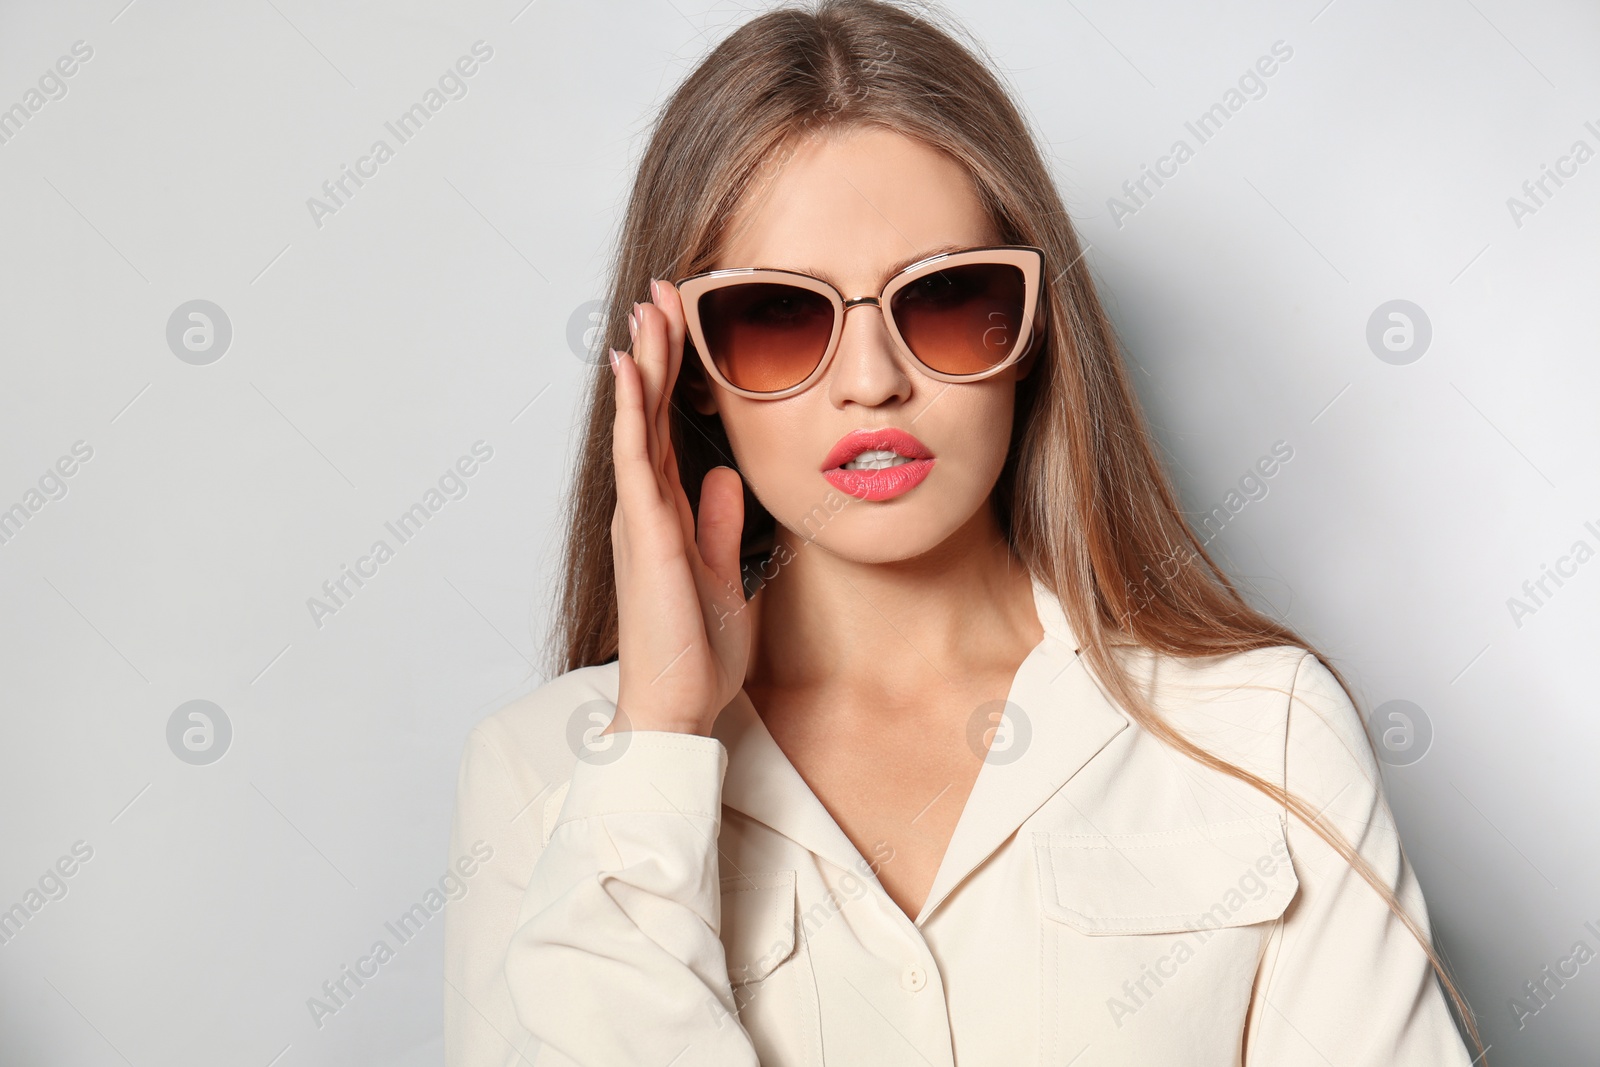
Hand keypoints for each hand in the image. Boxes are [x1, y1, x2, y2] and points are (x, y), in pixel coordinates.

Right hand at [603, 280, 749, 736]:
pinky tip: (632, 366)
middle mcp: (647, 507)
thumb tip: (728, 481)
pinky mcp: (646, 530)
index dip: (673, 377)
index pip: (668, 429)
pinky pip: (637, 455)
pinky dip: (633, 408)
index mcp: (667, 514)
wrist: (677, 705)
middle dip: (658, 350)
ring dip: (646, 362)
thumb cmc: (694, 653)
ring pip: (640, 420)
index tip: (680, 325)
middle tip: (662, 291)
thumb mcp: (724, 577)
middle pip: (650, 412)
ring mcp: (642, 516)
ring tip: (649, 306)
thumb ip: (722, 527)